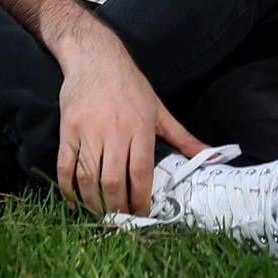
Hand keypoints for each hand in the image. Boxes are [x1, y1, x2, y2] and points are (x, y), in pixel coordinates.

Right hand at [51, 19, 205, 216]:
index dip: (141, 200)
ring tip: (102, 214)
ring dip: (94, 203)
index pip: (141, 173)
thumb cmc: (131, 84)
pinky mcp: (67, 130)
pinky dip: (68, 190)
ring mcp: (88, 132)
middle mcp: (114, 132)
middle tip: (121, 219)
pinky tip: (75, 203)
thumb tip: (212, 156)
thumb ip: (183, 137)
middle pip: (113, 182)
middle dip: (117, 208)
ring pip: (88, 178)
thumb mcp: (160, 109)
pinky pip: (65, 167)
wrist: (95, 57)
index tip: (142, 215)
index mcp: (140, 128)